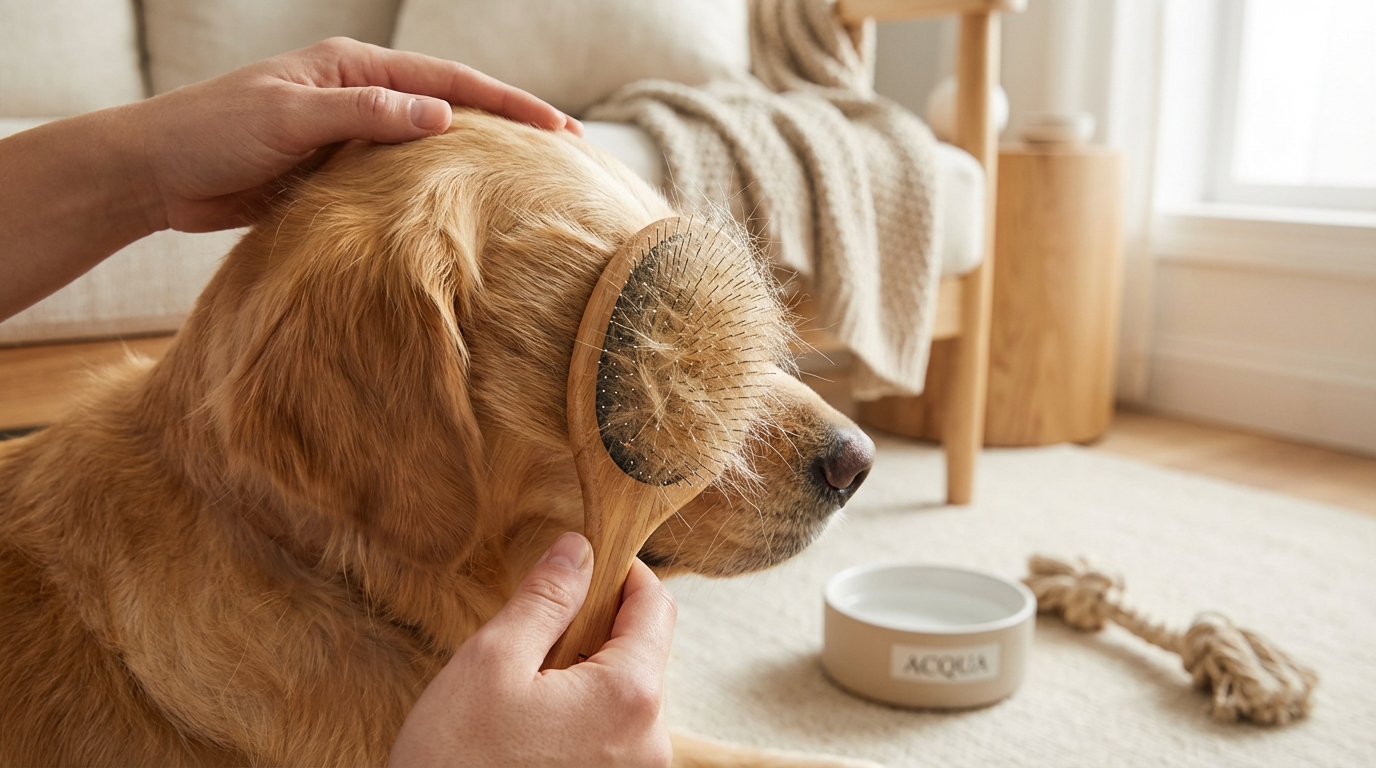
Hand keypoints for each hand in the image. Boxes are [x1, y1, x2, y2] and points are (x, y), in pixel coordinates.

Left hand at [134, 37, 582, 232]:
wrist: (154, 174)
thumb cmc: (211, 133)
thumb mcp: (291, 119)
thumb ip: (366, 116)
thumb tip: (442, 117)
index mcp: (353, 69)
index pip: (449, 82)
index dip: (509, 104)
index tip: (560, 128)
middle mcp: (358, 96)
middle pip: (449, 108)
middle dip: (507, 127)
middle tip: (564, 152)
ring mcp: (348, 135)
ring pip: (427, 147)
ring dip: (474, 161)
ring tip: (527, 184)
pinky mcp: (334, 173)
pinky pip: (396, 180)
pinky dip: (431, 191)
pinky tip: (458, 212)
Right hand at [389, 533, 676, 767]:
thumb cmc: (456, 762)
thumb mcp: (492, 661)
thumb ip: (546, 599)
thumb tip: (580, 548)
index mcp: (630, 696)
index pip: (657, 606)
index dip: (624, 574)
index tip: (588, 564)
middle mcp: (651, 743)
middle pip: (644, 654)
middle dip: (598, 630)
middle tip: (536, 634)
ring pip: (626, 698)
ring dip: (587, 678)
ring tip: (525, 690)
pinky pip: (614, 739)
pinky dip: (583, 718)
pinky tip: (532, 730)